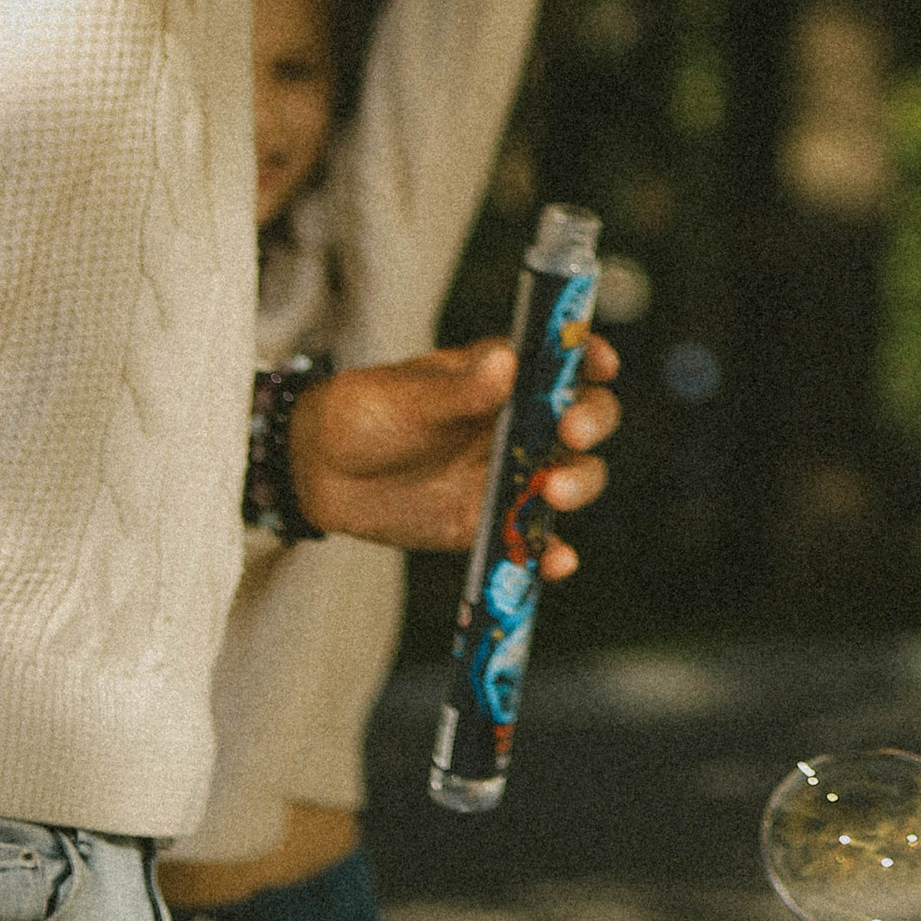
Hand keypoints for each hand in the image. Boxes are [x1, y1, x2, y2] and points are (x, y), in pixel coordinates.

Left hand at [288, 333, 620, 573]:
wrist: (319, 473)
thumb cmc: (365, 413)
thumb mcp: (408, 398)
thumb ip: (460, 389)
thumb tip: (507, 361)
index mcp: (503, 378)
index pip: (564, 359)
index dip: (591, 357)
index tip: (601, 366)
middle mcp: (518, 423)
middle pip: (584, 419)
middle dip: (591, 422)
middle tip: (571, 432)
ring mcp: (508, 475)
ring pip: (570, 477)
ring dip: (578, 483)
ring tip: (553, 493)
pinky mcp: (490, 523)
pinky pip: (534, 540)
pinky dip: (552, 553)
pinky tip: (557, 563)